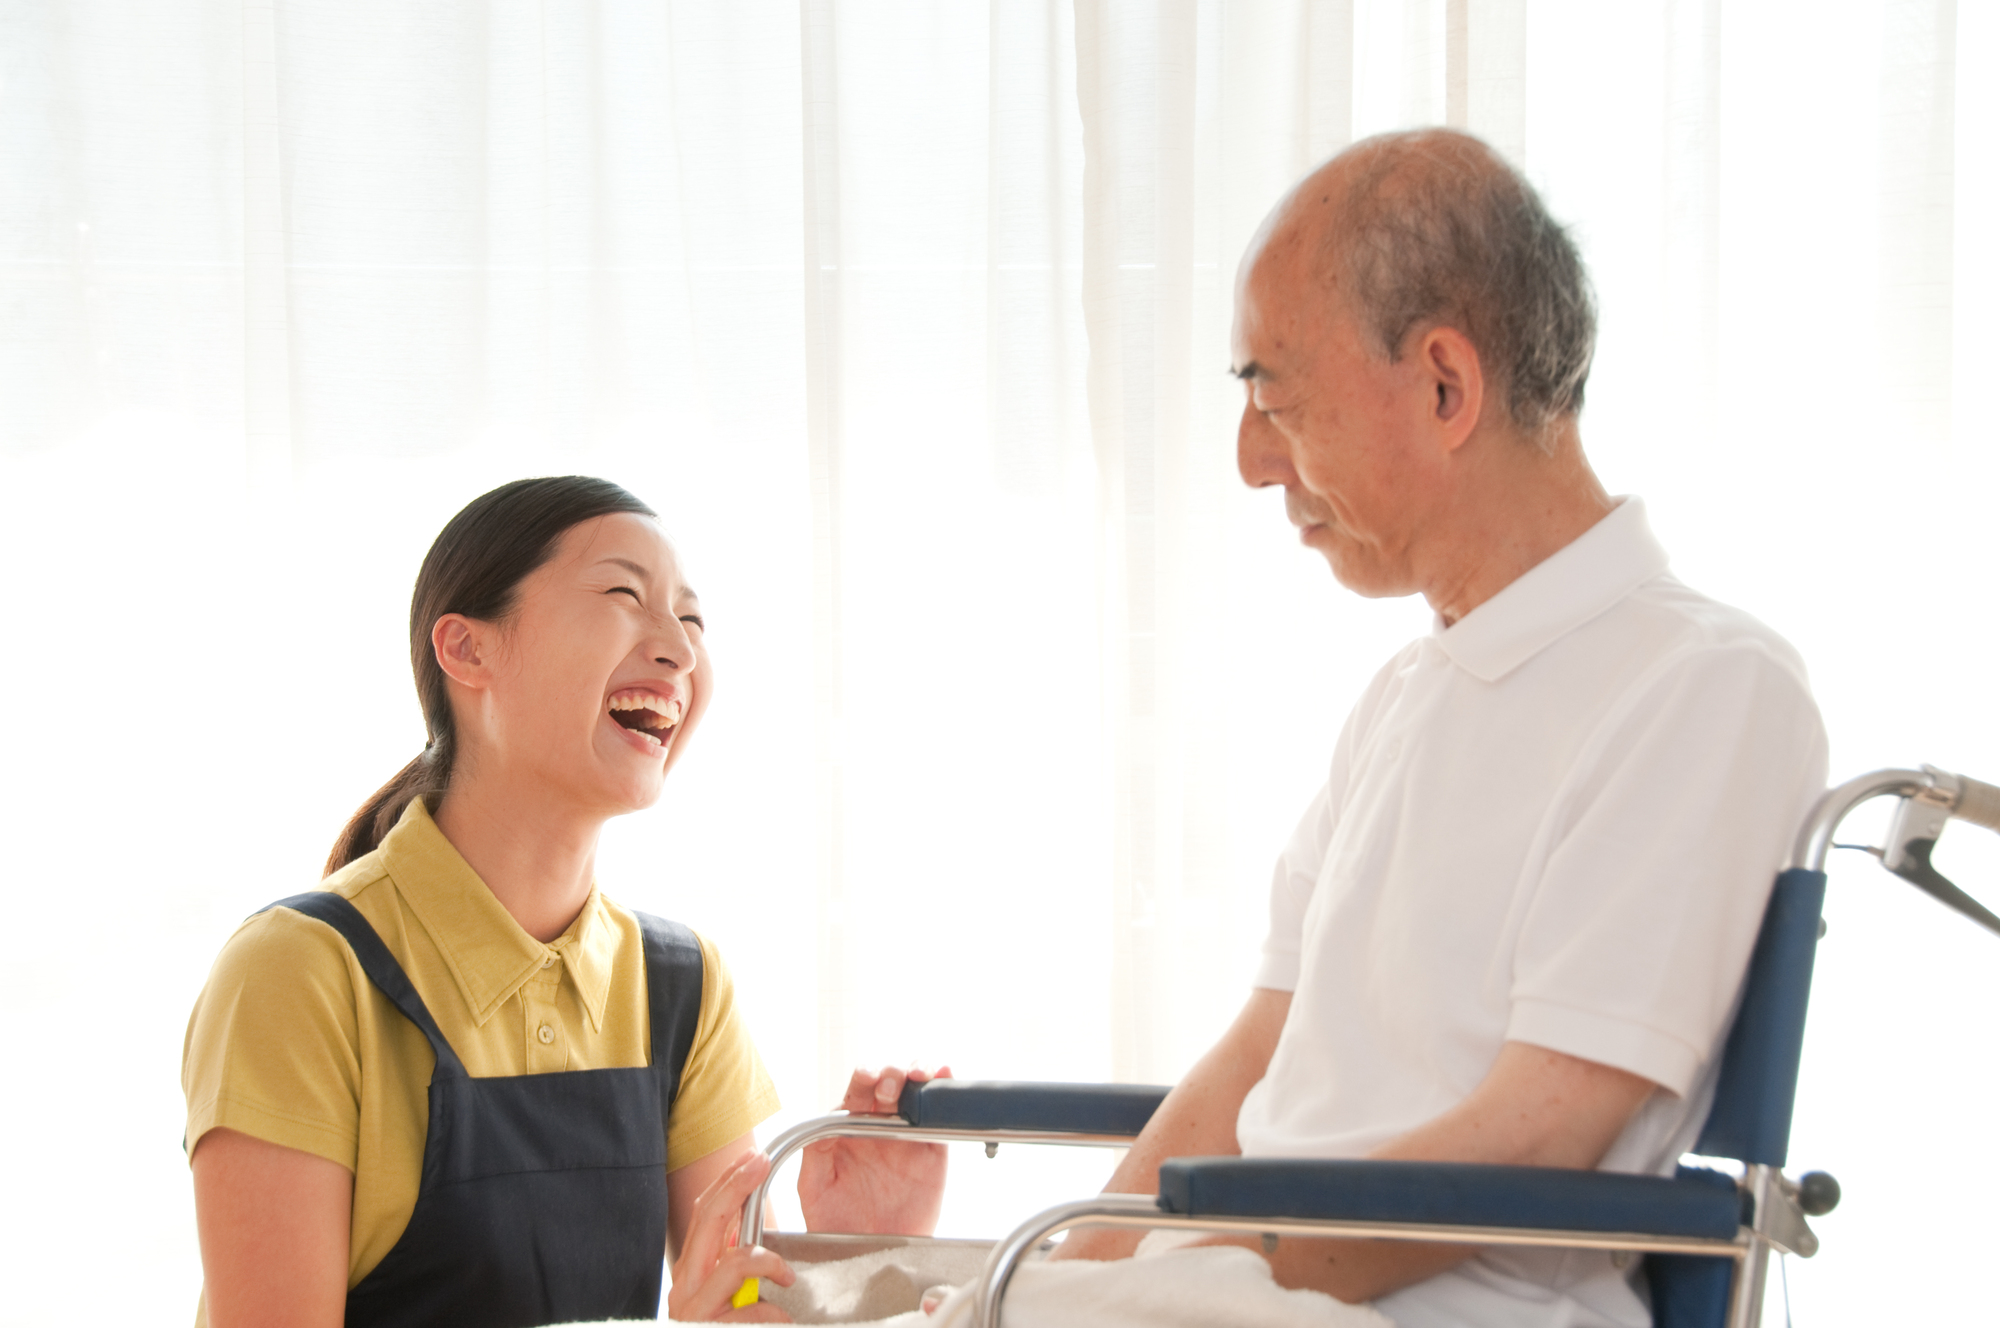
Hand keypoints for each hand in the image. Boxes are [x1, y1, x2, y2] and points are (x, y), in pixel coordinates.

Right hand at [665, 1150, 796, 1321]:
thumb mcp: (728, 1293)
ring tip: (786, 1277)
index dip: (729, 1182)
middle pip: (708, 1221)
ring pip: (733, 1262)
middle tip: (761, 1164)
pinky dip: (773, 1313)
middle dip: (736, 1187)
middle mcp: (685, 1287)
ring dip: (766, 1261)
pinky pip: (751, 1311)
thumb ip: (735, 1262)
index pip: (705, 1215)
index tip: (753, 1158)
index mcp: (691, 1272)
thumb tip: (752, 1227)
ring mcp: (695, 1311)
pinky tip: (782, 1320)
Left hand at [797, 1064, 951, 1236]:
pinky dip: (945, 1093)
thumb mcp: (814, 1188)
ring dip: (919, 1072)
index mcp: (848, 1128)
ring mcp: (908, 1137)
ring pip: (917, 1090)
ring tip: (920, 1076)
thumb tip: (825, 1121)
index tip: (869, 1082)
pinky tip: (944, 1080)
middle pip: (889, 1081)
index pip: (857, 1090)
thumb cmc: (838, 1224)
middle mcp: (879, 1126)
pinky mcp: (933, 1153)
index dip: (865, 1078)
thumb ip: (816, 1153)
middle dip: (891, 1073)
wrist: (871, 1259)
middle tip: (890, 1089)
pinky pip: (941, 1119)